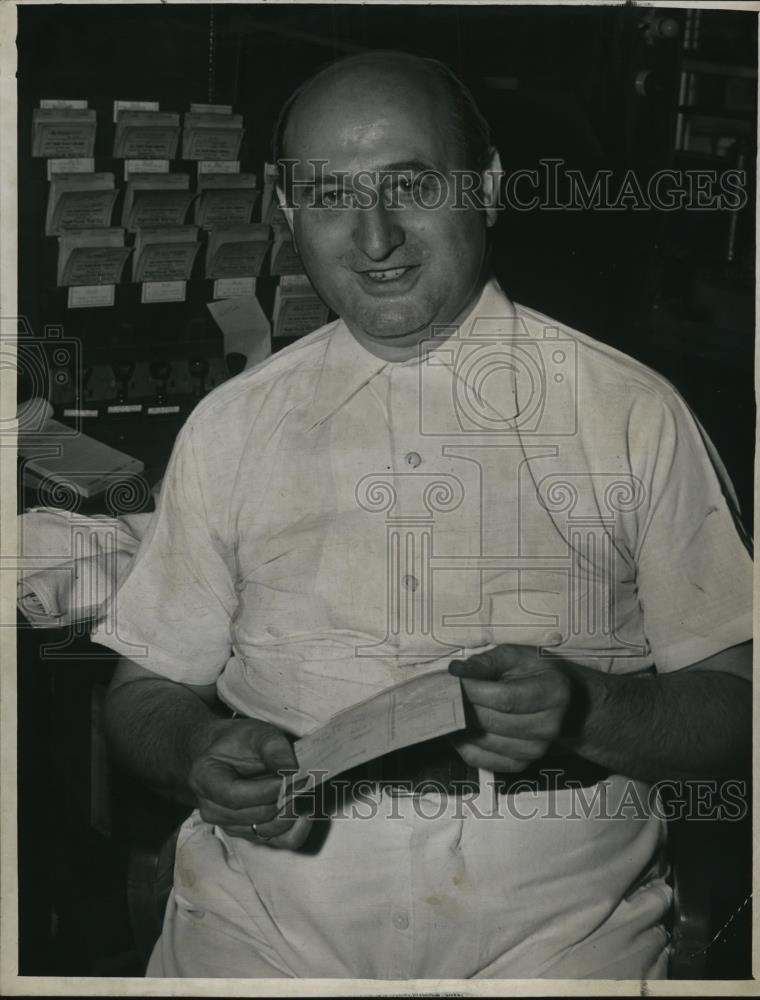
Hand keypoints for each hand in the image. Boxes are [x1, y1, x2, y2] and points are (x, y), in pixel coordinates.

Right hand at [188, 717, 311, 848]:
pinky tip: (306, 810)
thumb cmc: (239, 742)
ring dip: (291, 811)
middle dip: (284, 797)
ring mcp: (230, 825)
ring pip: (269, 830)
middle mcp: (213, 809)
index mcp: (205, 779)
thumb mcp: (256, 733)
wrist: (227, 754)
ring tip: (304, 789)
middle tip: (305, 778)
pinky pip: (278, 841)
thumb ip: (273, 748)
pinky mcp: (248, 834)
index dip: (266, 790)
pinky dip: (296, 827)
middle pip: (256, 815)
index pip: (235, 797)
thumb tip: (291, 769)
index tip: (291, 776)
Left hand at [448, 645, 571, 771]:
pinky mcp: (518, 764)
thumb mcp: (516, 656)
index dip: (474, 690)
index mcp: (552, 694)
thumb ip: (486, 662)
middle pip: (490, 721)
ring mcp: (534, 750)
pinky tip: (458, 726)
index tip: (454, 680)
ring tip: (451, 708)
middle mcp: (547, 727)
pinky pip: (479, 759)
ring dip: (459, 725)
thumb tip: (456, 670)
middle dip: (462, 706)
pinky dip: (462, 743)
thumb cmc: (535, 675)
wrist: (564, 705)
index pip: (505, 698)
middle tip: (446, 693)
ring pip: (481, 741)